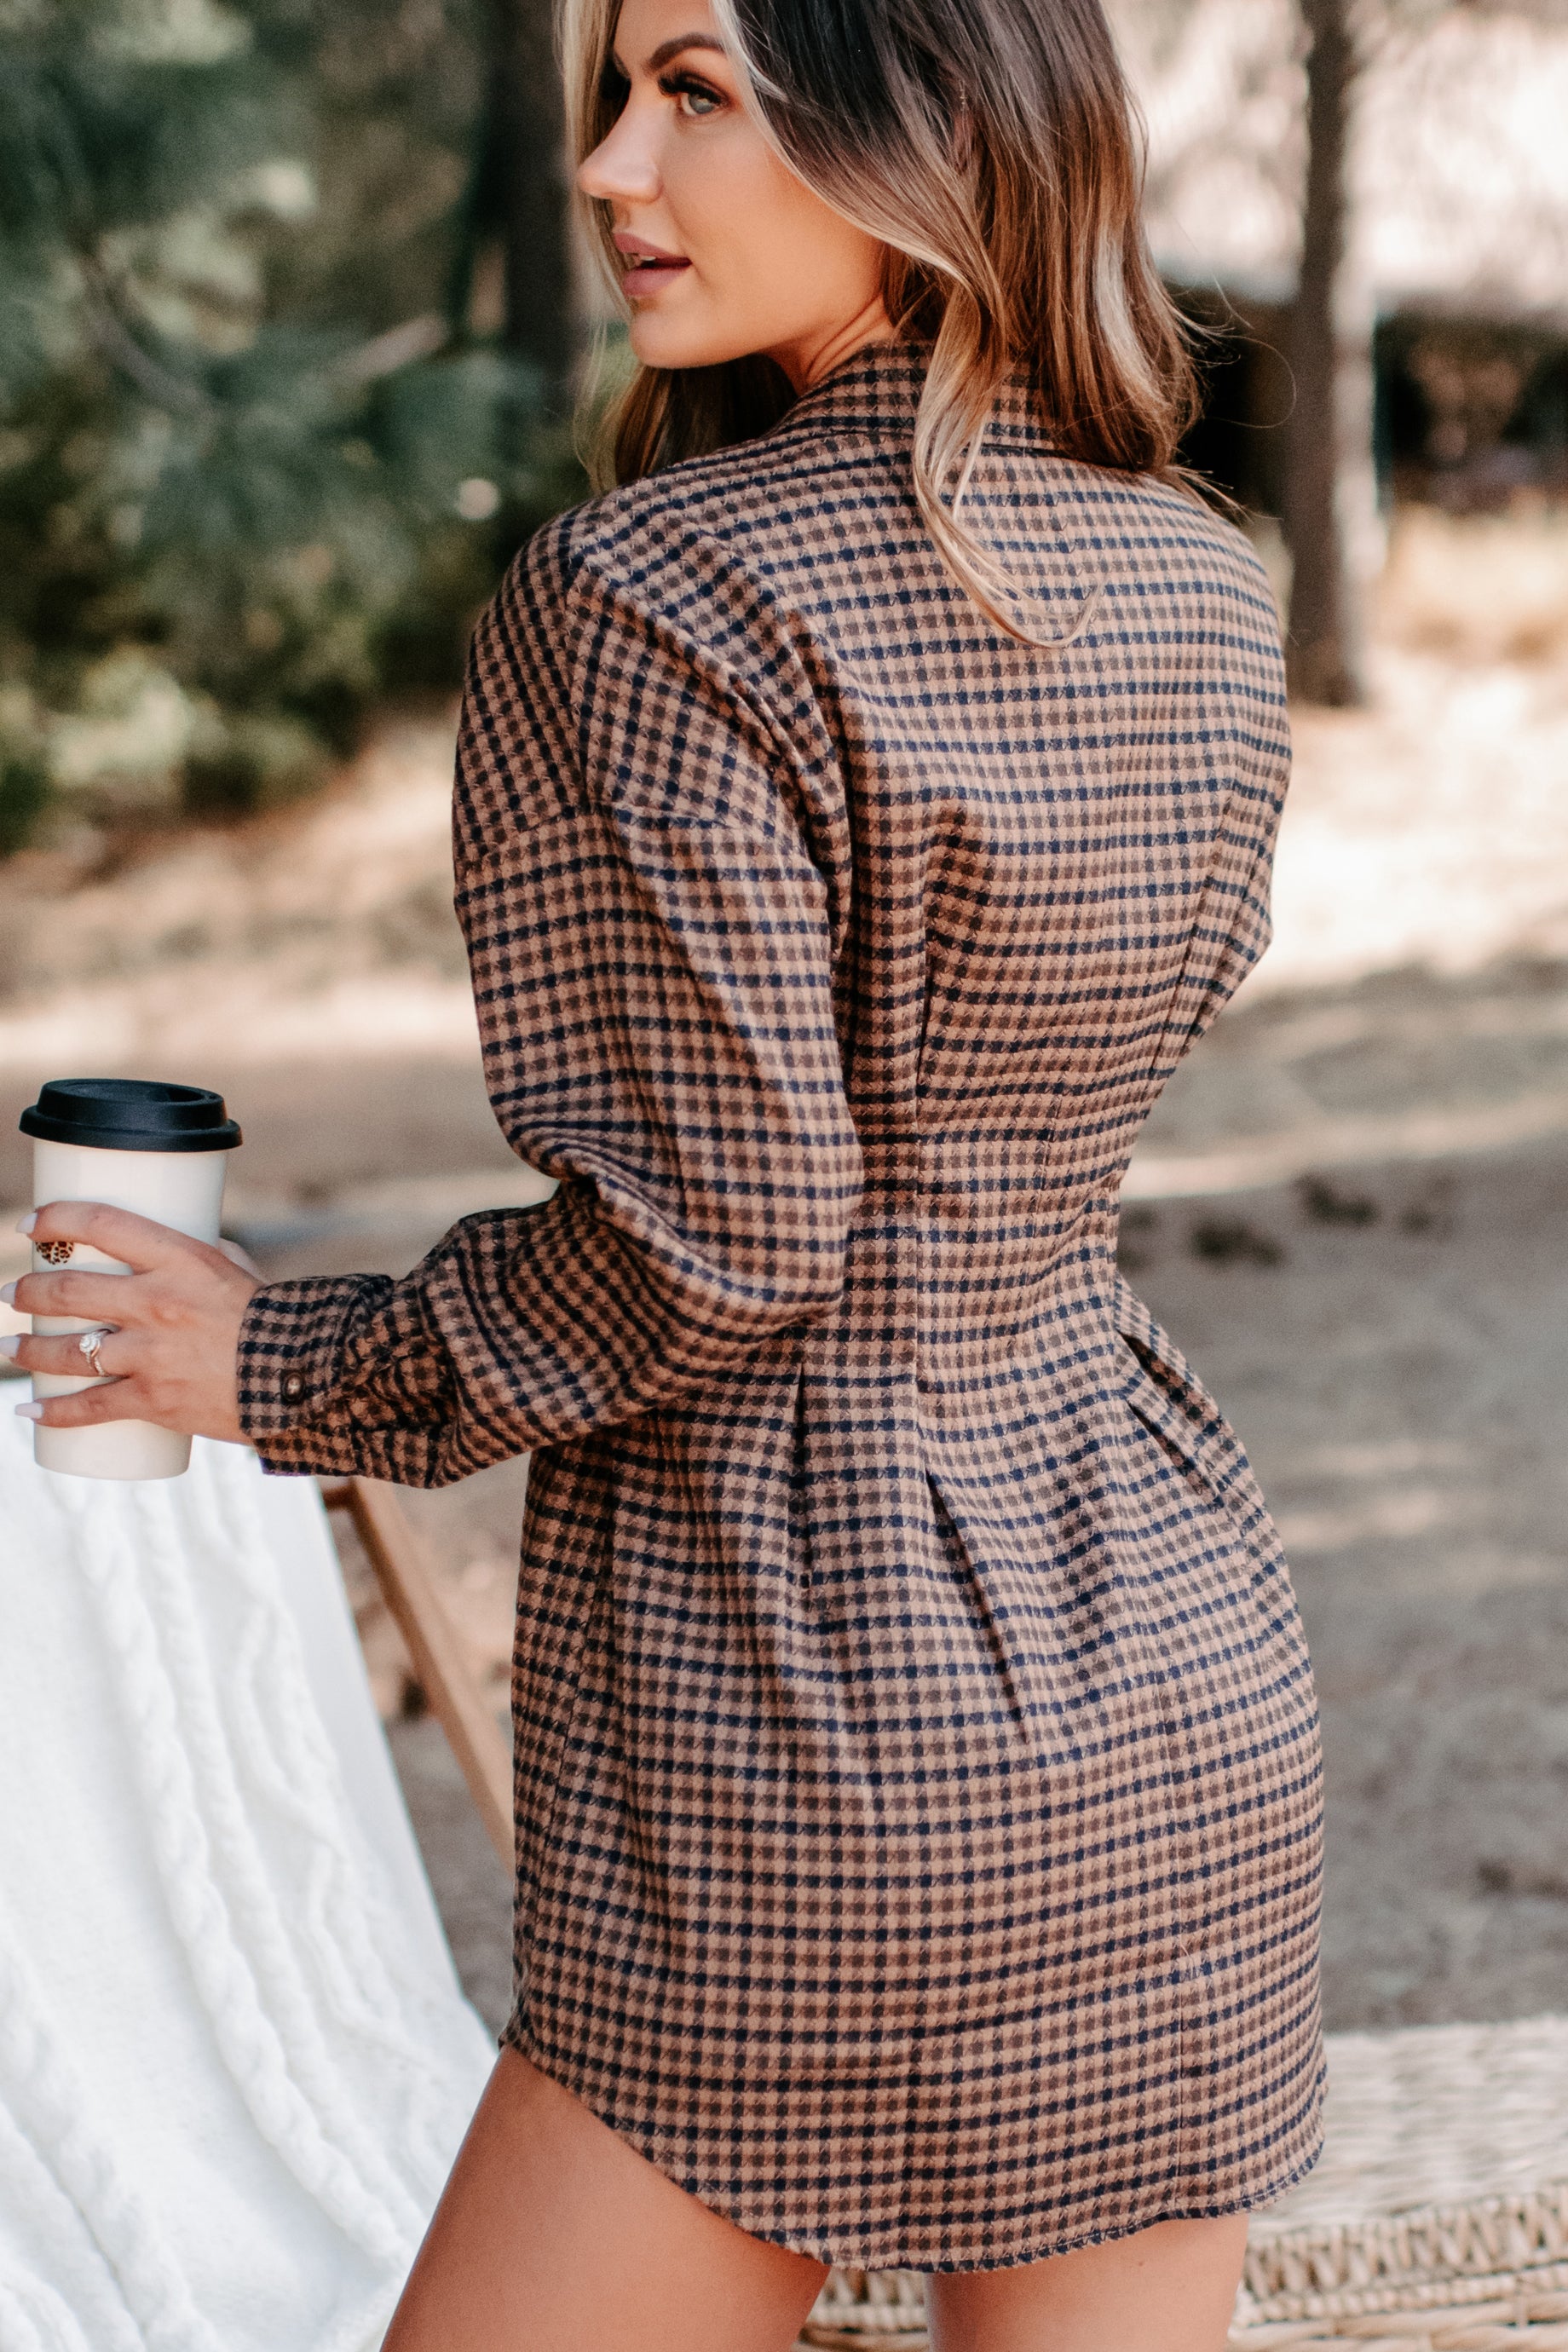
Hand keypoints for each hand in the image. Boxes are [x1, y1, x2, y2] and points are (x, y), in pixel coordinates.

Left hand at [3, 1202, 261, 1443]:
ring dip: (26, 1351)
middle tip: (12, 1293)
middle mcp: (157, 1302)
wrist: (304, 1378)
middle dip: (27, 1291)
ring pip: (66, 1352)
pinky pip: (90, 1408)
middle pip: (67, 1291)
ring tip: (9, 1349)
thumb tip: (170, 1252)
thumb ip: (201, 1256)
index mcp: (179, 1259)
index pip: (101, 1224)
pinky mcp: (154, 1399)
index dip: (56, 1218)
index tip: (31, 1225)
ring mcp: (151, 1354)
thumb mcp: (238, 1269)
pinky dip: (53, 1413)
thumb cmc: (275, 1317)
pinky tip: (29, 1413)